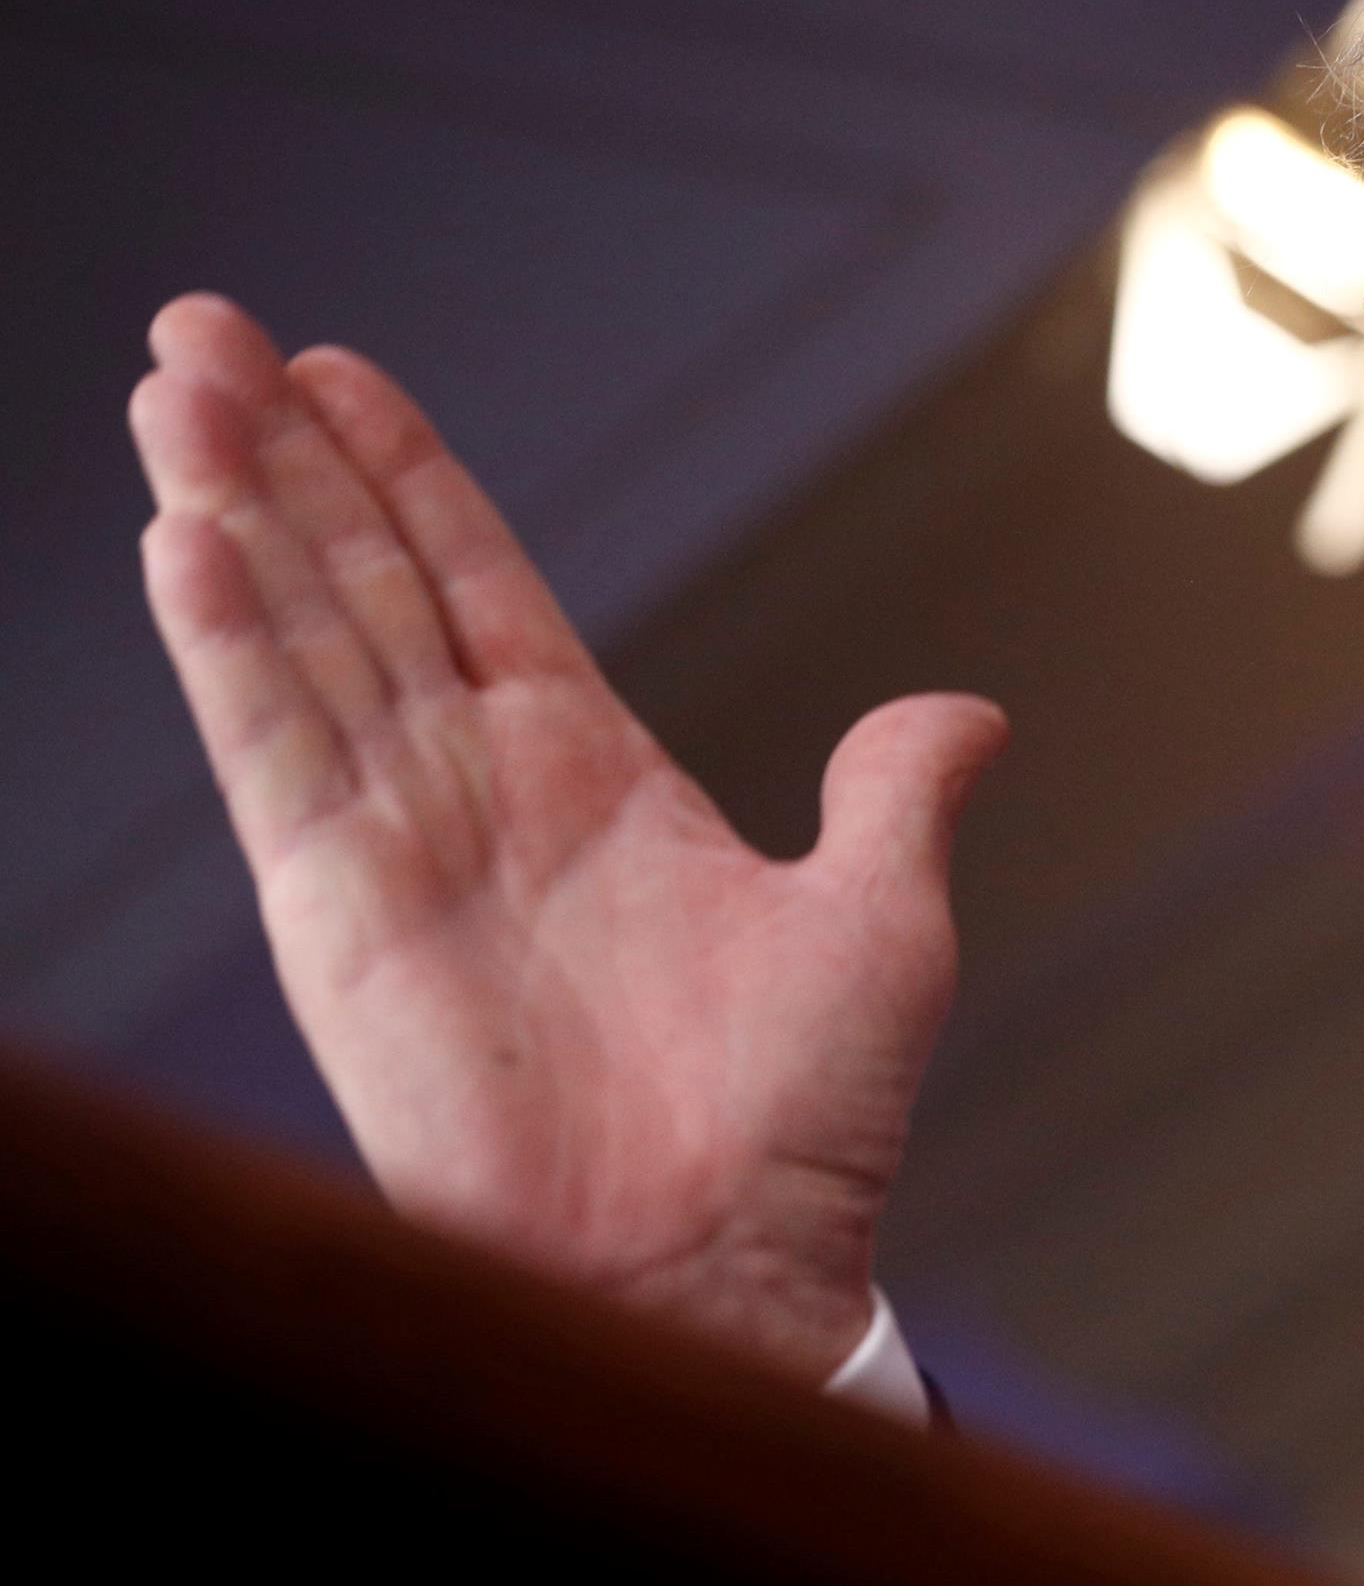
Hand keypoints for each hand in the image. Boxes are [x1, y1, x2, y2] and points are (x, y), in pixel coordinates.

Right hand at [126, 294, 1003, 1379]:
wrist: (732, 1259)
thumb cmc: (807, 1125)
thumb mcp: (881, 925)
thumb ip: (894, 798)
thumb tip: (968, 713)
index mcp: (595, 773)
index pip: (475, 584)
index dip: (405, 480)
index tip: (337, 369)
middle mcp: (478, 792)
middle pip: (356, 583)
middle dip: (285, 455)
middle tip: (203, 326)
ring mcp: (400, 844)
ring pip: (294, 640)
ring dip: (230, 512)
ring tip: (173, 382)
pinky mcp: (341, 914)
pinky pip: (274, 754)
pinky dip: (227, 646)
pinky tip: (186, 539)